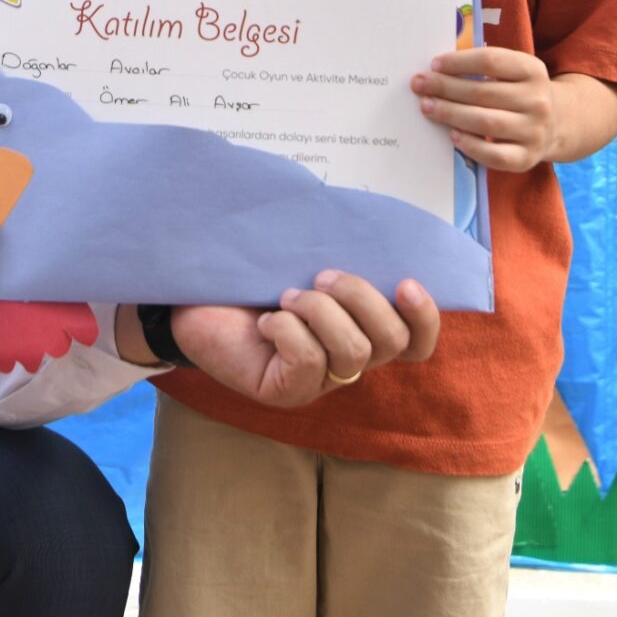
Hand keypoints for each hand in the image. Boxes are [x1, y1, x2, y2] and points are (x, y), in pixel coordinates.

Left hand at [166, 272, 440, 408]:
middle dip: (360, 298)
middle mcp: (348, 359)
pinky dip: (287, 330)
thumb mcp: (299, 258)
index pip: (416, 342)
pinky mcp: (286, 392)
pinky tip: (264, 321)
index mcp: (362, 327)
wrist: (192, 296)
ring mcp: (319, 381)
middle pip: (390, 341)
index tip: (405, 282)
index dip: (424, 318)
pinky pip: (308, 362)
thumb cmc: (252, 274)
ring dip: (320, 311)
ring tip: (286, 297)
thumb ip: (338, 251)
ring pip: (353, 352)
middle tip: (320, 276)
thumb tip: (368, 224)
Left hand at [413, 45, 557, 171]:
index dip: (458, 62)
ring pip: (485, 122)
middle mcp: (538, 100)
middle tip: (420, 85)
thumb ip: (484, 67)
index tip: (434, 64)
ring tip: (428, 106)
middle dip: (445, 88)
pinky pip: (494, 155)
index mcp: (532, 70)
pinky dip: (470, 145)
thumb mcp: (514, 71)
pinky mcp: (527, 158)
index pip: (491, 61)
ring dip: (451, 113)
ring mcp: (534, 131)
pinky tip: (452, 134)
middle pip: (483, 92)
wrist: (558, 123)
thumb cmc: (520, 92)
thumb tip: (437, 70)